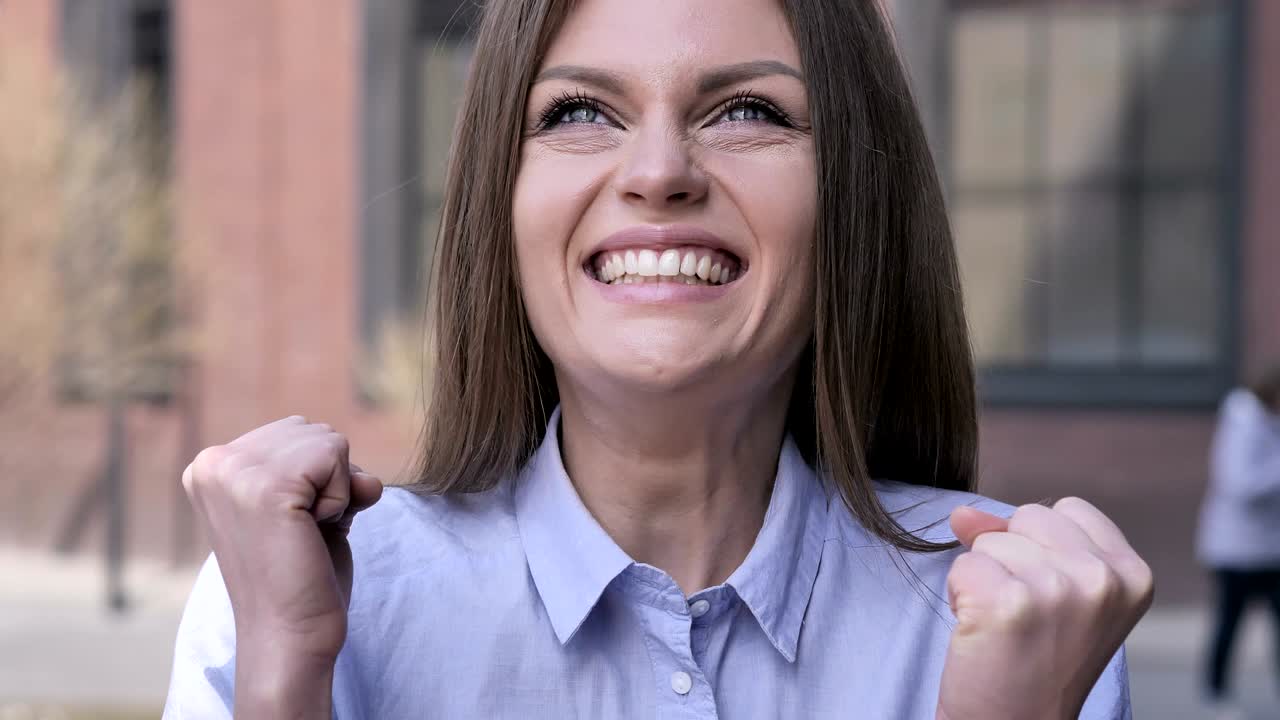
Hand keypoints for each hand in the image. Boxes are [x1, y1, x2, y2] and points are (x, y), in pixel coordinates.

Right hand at [182, 416, 382, 714]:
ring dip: (336, 490)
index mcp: (210, 466)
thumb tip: (366, 478)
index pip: (296, 434)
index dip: (315, 480)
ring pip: (328, 441)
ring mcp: (234, 472)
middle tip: (301, 533)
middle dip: (328, 480)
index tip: (290, 527)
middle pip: (313, 432)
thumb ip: (327, 472)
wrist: (290, 635)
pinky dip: (342, 496)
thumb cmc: (300, 577)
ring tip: (304, 534)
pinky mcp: (267, 486)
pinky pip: (336, 457)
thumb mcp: (307, 507)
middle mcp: (212, 462)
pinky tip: (313, 532)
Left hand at [936, 498, 1153, 719]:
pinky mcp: (1009, 603)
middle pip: (1029, 516)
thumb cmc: (1037, 663)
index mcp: (1132, 574)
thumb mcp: (1059, 595)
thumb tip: (961, 512)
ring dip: (984, 578)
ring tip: (1005, 627)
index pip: (1068, 509)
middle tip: (1025, 615)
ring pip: (990, 539)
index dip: (1042, 544)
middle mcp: (1104, 579)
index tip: (1049, 594)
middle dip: (1013, 556)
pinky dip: (960, 595)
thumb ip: (1023, 540)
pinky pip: (962, 566)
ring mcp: (1059, 589)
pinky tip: (982, 633)